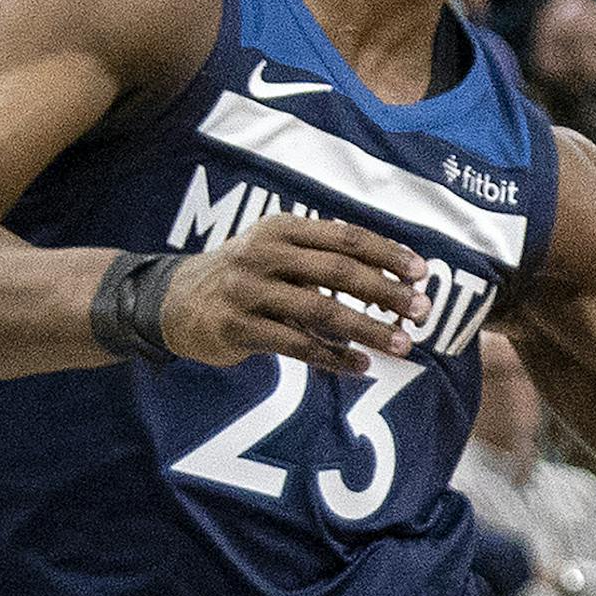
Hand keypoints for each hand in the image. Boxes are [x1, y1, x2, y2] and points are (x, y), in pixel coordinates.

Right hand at [160, 213, 429, 374]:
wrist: (173, 302)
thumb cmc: (245, 277)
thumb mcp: (277, 252)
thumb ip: (324, 259)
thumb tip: (394, 278)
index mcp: (282, 229)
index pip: (346, 237)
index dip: (387, 252)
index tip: (422, 271)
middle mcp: (264, 254)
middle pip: (340, 270)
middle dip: (387, 291)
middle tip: (423, 310)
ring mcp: (248, 291)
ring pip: (322, 310)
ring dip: (368, 329)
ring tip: (403, 345)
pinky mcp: (237, 327)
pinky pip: (296, 345)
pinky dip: (333, 357)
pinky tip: (360, 366)